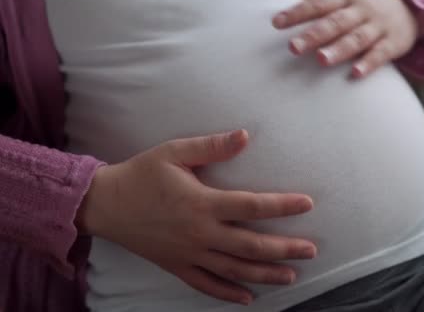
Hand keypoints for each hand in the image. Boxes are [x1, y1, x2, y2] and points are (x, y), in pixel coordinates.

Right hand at [77, 130, 316, 304]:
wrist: (105, 204)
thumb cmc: (142, 174)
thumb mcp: (174, 152)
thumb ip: (212, 146)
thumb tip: (245, 136)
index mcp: (202, 202)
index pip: (253, 205)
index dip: (283, 206)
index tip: (308, 204)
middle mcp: (200, 232)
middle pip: (251, 245)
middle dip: (284, 249)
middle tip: (310, 250)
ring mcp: (189, 254)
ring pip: (234, 270)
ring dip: (265, 274)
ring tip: (291, 275)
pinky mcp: (176, 266)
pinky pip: (206, 285)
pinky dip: (228, 293)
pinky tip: (247, 298)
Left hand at [272, 0, 418, 77]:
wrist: (412, 5)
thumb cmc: (366, 0)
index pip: (318, 3)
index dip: (297, 13)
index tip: (277, 23)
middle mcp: (360, 10)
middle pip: (335, 23)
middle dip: (313, 35)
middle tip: (293, 48)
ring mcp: (377, 27)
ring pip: (356, 38)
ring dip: (339, 49)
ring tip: (321, 60)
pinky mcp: (393, 44)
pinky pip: (380, 54)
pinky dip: (369, 63)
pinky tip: (355, 74)